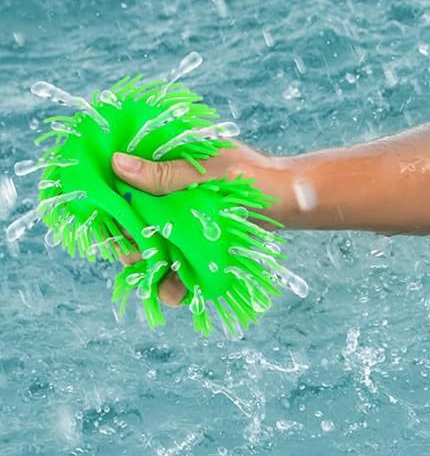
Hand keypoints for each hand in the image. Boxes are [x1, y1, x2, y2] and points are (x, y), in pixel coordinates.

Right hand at [109, 143, 281, 309]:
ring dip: (149, 268)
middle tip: (136, 256)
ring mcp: (180, 222)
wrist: (292, 201)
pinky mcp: (194, 245)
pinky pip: (174, 267)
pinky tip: (179, 292)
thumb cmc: (256, 177)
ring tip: (160, 280)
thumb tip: (117, 163)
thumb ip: (167, 173)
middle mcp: (167, 196)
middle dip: (129, 244)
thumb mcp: (211, 171)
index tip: (111, 225)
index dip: (111, 206)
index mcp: (166, 167)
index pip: (123, 185)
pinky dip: (172, 282)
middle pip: (130, 224)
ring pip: (149, 250)